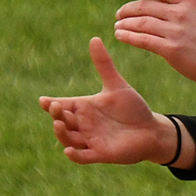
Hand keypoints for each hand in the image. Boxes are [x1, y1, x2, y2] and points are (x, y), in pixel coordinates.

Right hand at [39, 38, 179, 165]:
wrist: (151, 129)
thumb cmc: (133, 108)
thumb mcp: (117, 86)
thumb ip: (104, 65)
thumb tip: (94, 38)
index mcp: (85, 107)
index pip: (63, 105)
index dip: (51, 104)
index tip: (44, 100)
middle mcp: (84, 124)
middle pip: (63, 121)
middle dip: (57, 115)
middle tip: (56, 107)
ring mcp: (90, 140)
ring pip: (69, 138)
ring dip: (61, 133)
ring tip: (58, 124)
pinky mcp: (100, 153)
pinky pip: (83, 156)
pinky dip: (75, 154)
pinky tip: (69, 150)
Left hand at [113, 0, 195, 82]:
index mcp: (188, 0)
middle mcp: (180, 13)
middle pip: (145, 6)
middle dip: (127, 9)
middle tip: (119, 13)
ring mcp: (175, 32)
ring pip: (141, 23)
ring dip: (125, 23)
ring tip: (118, 26)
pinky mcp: (171, 49)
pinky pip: (144, 40)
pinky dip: (129, 37)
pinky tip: (120, 35)